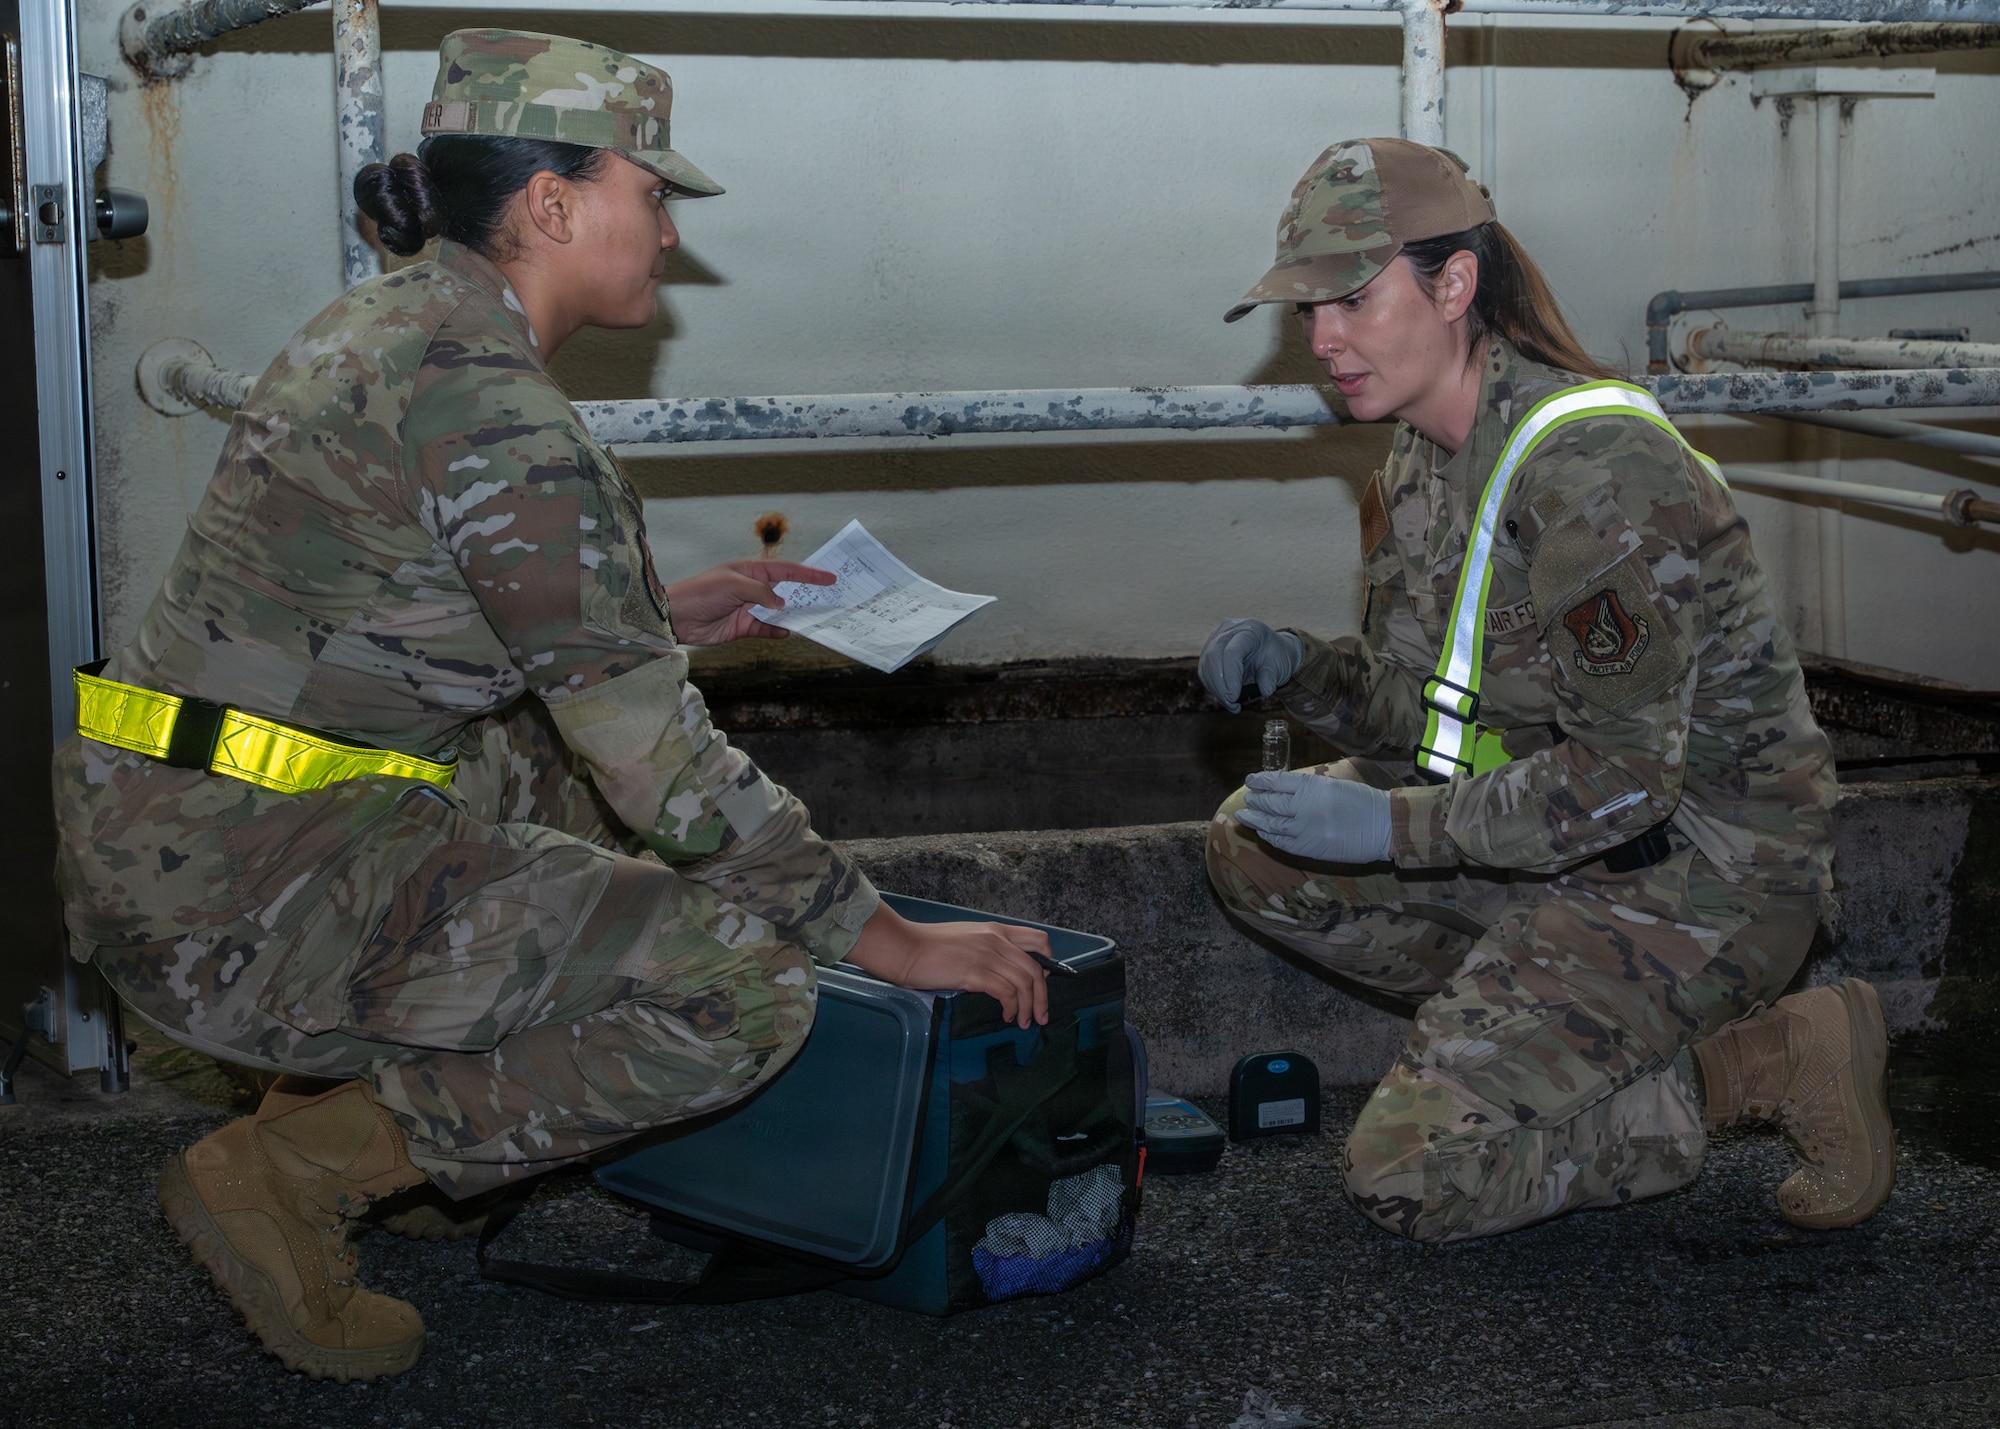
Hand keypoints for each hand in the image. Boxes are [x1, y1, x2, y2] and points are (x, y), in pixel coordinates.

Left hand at [661, 560, 835, 644]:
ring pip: (779, 612)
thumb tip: (781, 603)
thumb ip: (760, 592)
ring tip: (816, 617)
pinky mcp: (744, 627)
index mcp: (751, 571)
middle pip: (787, 591)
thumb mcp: (733, 585)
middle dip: (807, 594)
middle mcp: (754, 589)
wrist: (677, 618)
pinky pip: (766, 629)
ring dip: (795, 615)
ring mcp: (750, 608)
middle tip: (830, 598)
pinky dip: (777, 632)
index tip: (829, 577)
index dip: (808, 574)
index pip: (786, 571)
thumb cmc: (701, 593)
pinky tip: (788, 633)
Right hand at [846, 905, 1051, 1029]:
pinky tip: (1007, 1016)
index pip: (1038, 940)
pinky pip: (1007, 993)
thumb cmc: (929, 946)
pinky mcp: (975, 973)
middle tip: (1040, 1015)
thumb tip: (1002, 973)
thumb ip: (987, 949)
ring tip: (1023, 1022)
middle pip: (1036, 969)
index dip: (1048, 962)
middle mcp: (997, 940)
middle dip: (1042, 996)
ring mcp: (987, 956)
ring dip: (1029, 1007)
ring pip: (1025, 983)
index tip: (1043, 983)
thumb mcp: (967, 938)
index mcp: (996, 930)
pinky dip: (1012, 1008)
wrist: (905, 948)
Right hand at [1199, 619, 1303, 712]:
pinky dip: (1213, 687)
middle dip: (1220, 686)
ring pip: (1206, 665)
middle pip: (1213, 657)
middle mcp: (1229, 629)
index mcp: (1250, 630)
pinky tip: (1225, 697)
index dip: (1231, 676)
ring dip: (1216, 689)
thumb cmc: (1276, 657)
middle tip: (1232, 704)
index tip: (1234, 697)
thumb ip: (1271, 677)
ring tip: (1232, 704)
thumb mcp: (1279, 666)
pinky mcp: (1209, 650)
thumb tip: (1265, 690)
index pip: (1232, 652)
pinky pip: (1204, 671)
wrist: (1271, 651)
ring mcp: (1216, 638)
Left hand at [1236, 769, 1392, 863]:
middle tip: (1248, 798)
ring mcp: (1303, 829)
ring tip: (1243, 815)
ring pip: (1270, 823)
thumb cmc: (1361, 802)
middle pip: (1270, 802)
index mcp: (1311, 786)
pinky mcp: (1307, 848)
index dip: (1260, 780)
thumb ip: (1306, 787)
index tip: (1251, 780)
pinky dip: (1268, 836)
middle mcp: (1303, 806)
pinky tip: (1262, 832)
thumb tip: (1282, 789)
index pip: (1276, 781)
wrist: (1382, 827)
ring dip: (1254, 819)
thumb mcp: (1332, 784)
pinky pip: (1280, 842)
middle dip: (1256, 800)